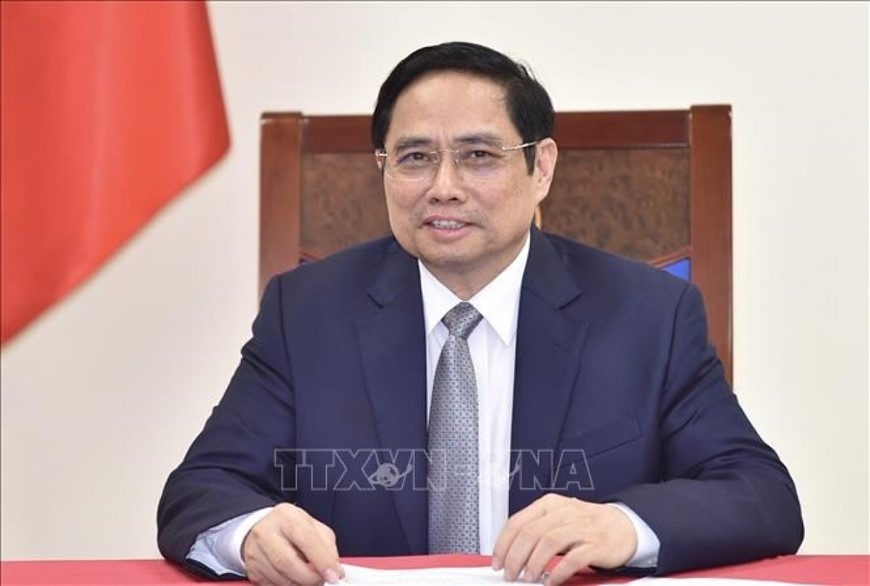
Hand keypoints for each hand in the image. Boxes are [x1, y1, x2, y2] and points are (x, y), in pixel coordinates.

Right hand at [242, 502, 343, 585]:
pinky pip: (272, 585)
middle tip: (321, 580)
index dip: (322, 560)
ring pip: (280, 578)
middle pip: (287, 562)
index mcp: (286, 516)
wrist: (263, 528)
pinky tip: (294, 579)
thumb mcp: (312, 526)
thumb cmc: (290, 527)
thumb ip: (327, 545)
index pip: (306, 538)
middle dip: (309, 577)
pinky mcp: (252, 569)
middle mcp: (267, 532)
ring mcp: (255, 551)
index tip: (334, 575)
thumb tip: (335, 569)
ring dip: (299, 584)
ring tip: (309, 579)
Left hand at [491, 494, 636, 585]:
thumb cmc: (586, 524)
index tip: (498, 561)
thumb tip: (509, 552)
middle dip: (515, 556)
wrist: (624, 525)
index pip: (517, 522)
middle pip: (530, 532)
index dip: (503, 544)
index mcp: (549, 505)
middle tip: (510, 573)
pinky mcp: (597, 544)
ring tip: (528, 577)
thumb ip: (536, 530)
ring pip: (549, 542)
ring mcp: (582, 527)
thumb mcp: (558, 519)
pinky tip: (551, 580)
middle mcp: (564, 512)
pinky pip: (574, 558)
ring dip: (534, 562)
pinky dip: (559, 571)